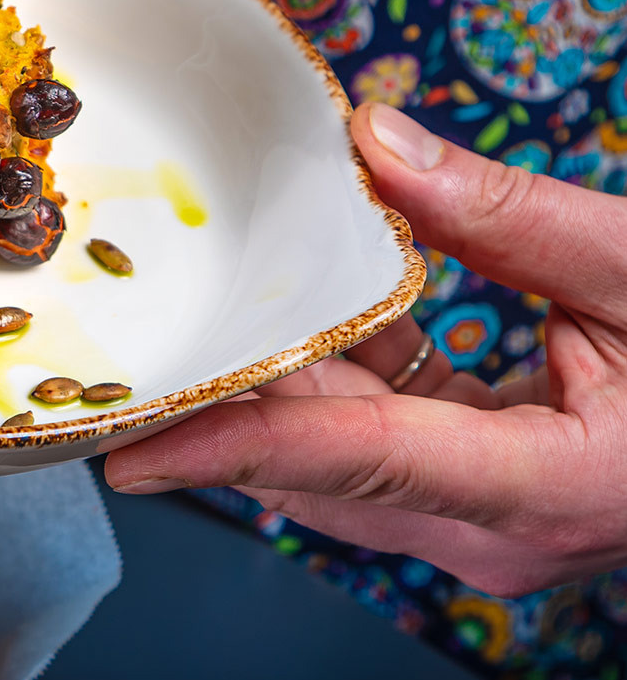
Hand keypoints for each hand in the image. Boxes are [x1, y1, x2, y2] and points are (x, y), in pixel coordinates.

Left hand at [101, 102, 626, 596]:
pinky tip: (300, 307)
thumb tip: (379, 146)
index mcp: (548, 490)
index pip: (358, 459)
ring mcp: (488, 529)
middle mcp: (498, 533)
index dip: (235, 448)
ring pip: (337, 459)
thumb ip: (510, 216)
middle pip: (321, 464)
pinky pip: (378, 442)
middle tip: (131, 340)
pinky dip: (339, 377)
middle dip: (227, 399)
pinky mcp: (484, 501)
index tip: (133, 449)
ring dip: (277, 383)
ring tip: (189, 314)